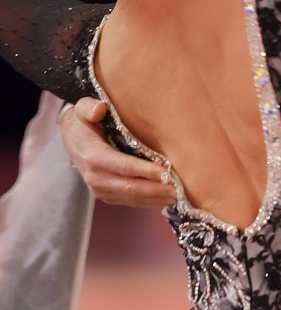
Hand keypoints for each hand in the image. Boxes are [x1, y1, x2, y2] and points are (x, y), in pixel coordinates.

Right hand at [58, 98, 174, 208]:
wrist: (72, 140)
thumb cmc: (83, 123)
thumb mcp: (82, 110)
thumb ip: (89, 107)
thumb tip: (99, 109)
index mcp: (92, 156)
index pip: (123, 166)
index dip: (145, 171)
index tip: (166, 172)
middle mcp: (95, 178)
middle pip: (130, 188)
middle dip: (156, 190)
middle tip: (180, 190)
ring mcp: (100, 190)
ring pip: (132, 198)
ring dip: (156, 199)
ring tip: (179, 196)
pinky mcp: (107, 196)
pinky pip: (131, 202)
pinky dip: (150, 202)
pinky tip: (167, 199)